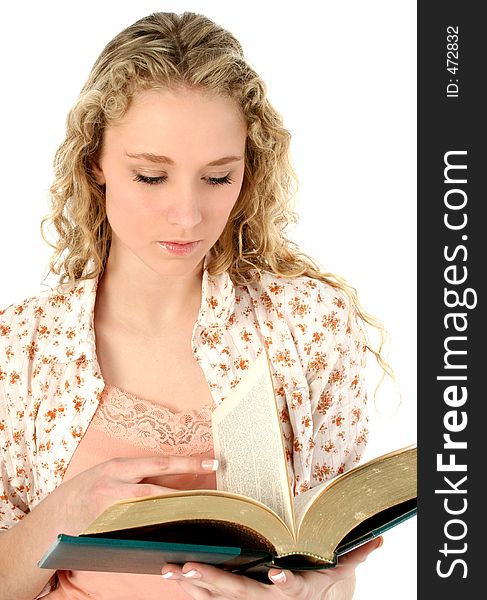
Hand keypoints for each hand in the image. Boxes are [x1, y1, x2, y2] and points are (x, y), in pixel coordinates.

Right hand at [47, 455, 217, 535]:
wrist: (56, 516)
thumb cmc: (89, 488)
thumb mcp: (111, 471)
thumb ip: (138, 473)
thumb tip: (177, 477)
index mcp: (118, 467)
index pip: (160, 463)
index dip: (188, 463)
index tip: (213, 462)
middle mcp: (115, 488)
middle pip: (161, 491)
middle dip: (190, 494)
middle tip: (215, 497)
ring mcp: (112, 513)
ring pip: (154, 514)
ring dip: (178, 514)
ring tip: (203, 514)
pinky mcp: (111, 534)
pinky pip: (142, 532)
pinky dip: (160, 531)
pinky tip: (178, 532)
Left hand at [160, 536, 382, 599]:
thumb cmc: (318, 584)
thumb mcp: (337, 572)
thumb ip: (354, 557)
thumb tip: (378, 542)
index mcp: (296, 590)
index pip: (291, 587)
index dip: (285, 582)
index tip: (276, 574)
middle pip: (241, 594)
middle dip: (214, 581)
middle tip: (188, 568)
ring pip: (218, 598)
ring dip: (193, 584)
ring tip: (170, 569)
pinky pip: (210, 598)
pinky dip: (192, 587)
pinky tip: (173, 574)